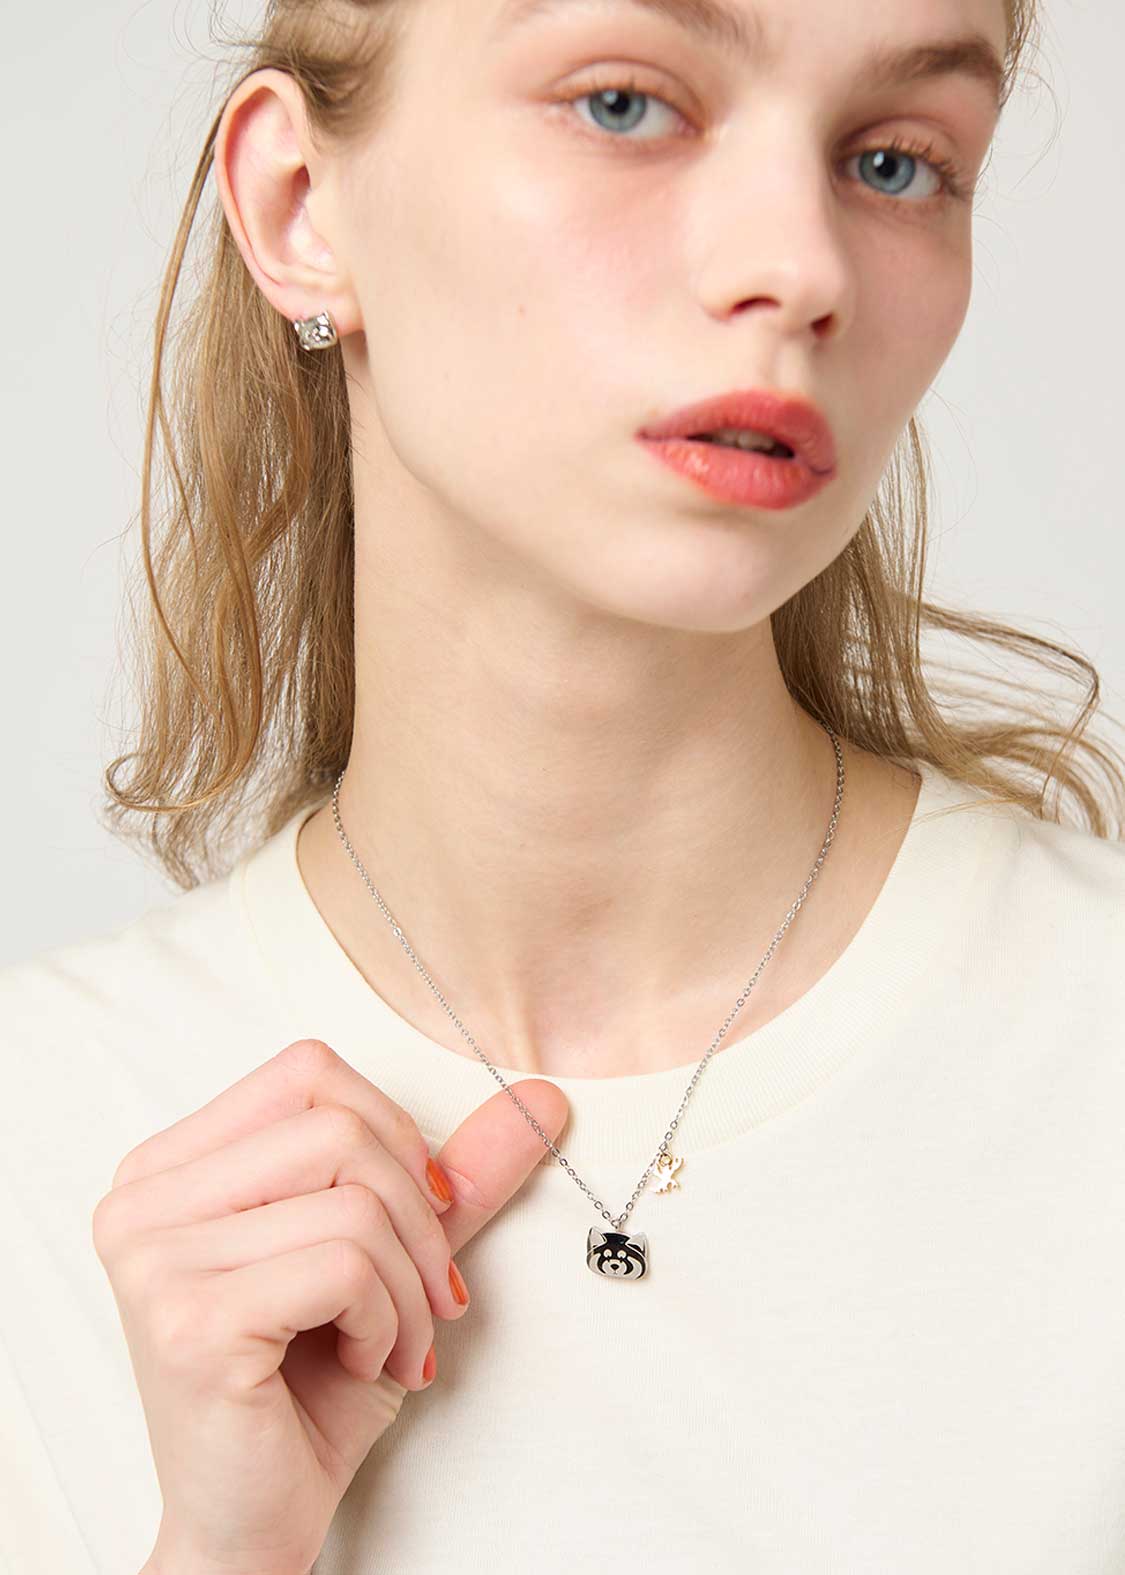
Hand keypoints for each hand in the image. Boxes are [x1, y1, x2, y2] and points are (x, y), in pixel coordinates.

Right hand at [93, 1037, 567, 1574]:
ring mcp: (153, 1258)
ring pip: (353, 1198)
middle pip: (338, 1126)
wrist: (253, 1523)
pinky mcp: (189, 1320)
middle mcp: (142, 1200)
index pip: (308, 1071)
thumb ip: (452, 1176)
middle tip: (429, 1295)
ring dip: (409, 1283)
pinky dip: (389, 1320)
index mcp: (172, 1167)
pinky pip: (346, 1264)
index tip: (425, 1211)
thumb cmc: (308, 1390)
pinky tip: (364, 1363)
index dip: (392, 1132)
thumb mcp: (389, 1260)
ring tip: (394, 1340)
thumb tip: (544, 1099)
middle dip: (417, 1216)